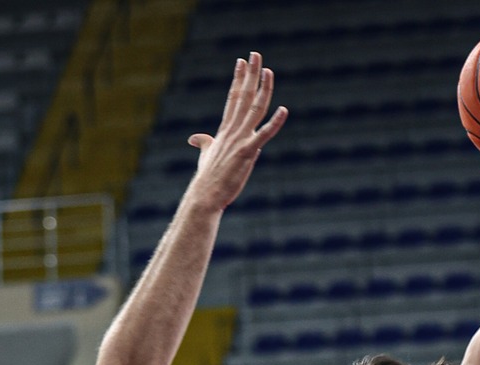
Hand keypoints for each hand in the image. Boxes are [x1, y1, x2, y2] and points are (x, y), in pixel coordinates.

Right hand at [187, 51, 287, 212]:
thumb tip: (195, 138)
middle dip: (250, 74)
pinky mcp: (247, 153)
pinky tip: (285, 110)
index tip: (242, 62)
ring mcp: (240, 140)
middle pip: (244, 96)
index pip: (232, 98)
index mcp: (225, 130)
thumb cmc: (207, 179)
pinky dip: (275, 123)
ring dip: (263, 89)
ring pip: (255, 109)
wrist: (205, 196)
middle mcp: (233, 131)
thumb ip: (204, 143)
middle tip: (255, 54)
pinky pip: (265, 135)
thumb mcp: (205, 156)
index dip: (238, 79)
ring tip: (268, 70)